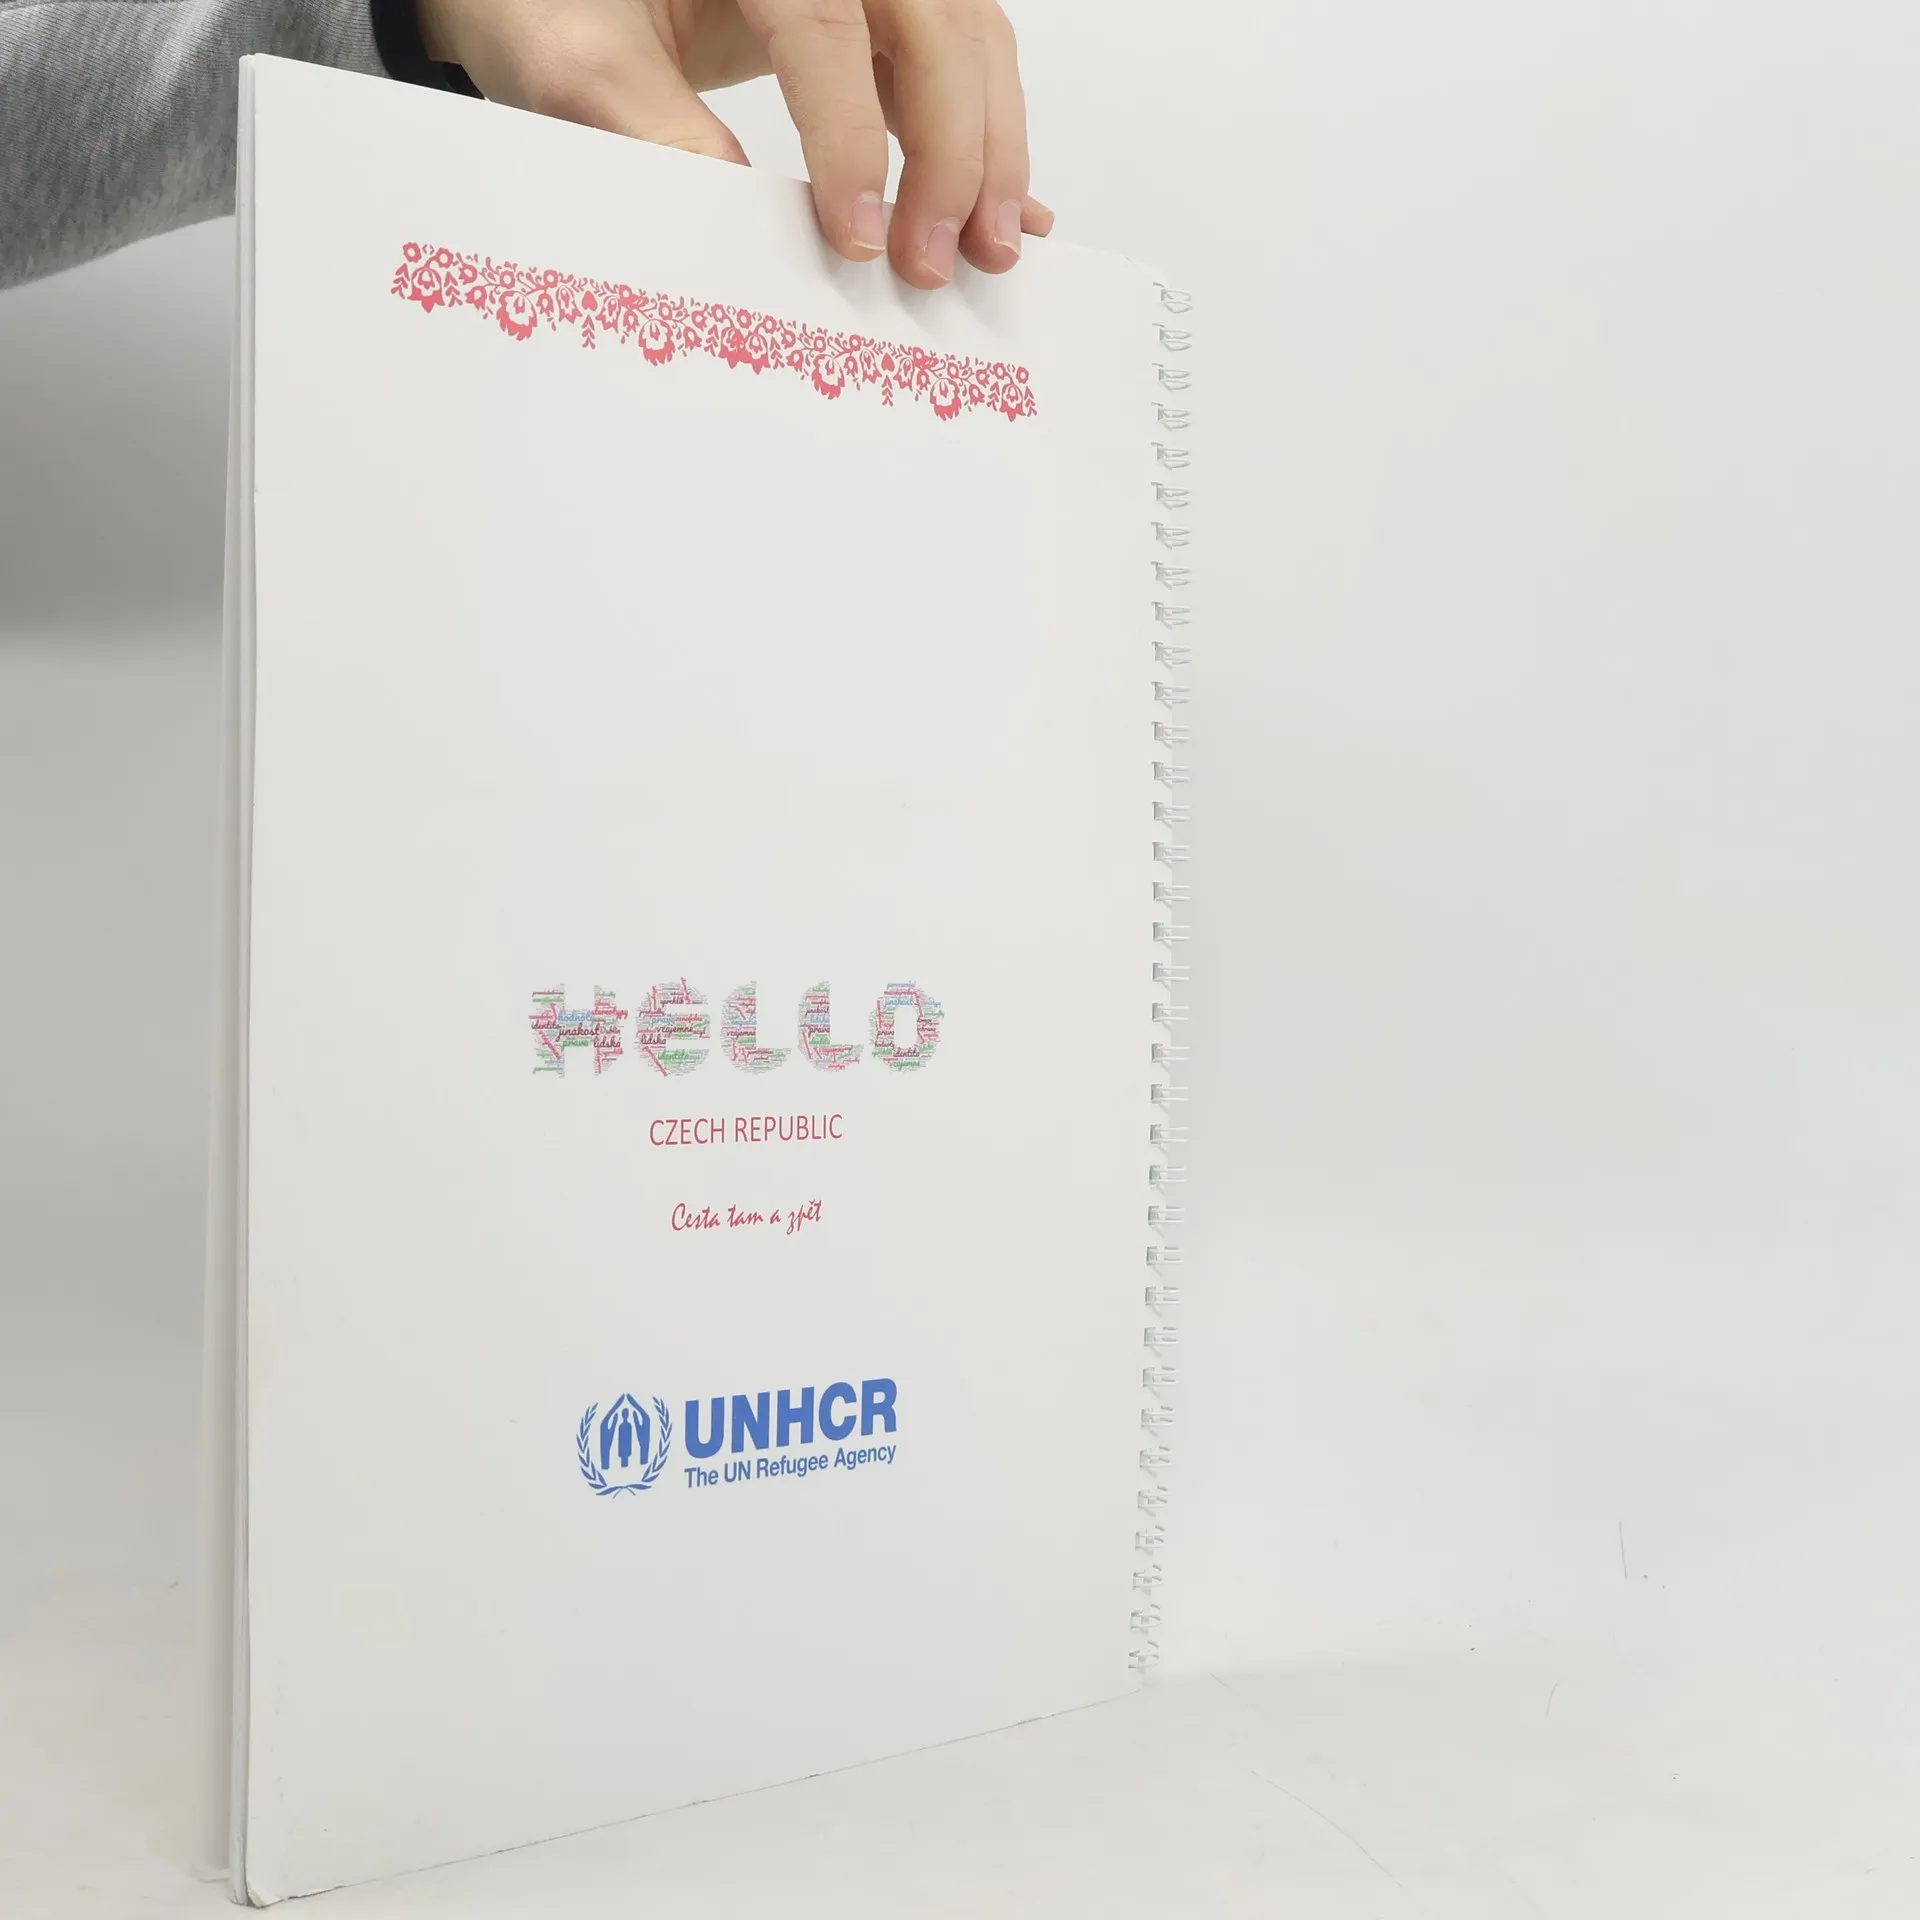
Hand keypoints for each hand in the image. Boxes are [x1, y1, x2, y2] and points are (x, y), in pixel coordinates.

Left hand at [413, 0, 1055, 286]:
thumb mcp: (569, 59)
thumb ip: (647, 130)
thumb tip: (736, 217)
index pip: (824, 21)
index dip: (850, 134)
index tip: (856, 239)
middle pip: (933, 21)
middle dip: (953, 150)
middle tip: (935, 262)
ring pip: (968, 38)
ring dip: (988, 148)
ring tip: (988, 250)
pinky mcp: (875, 7)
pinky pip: (957, 59)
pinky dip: (984, 137)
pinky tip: (1010, 211)